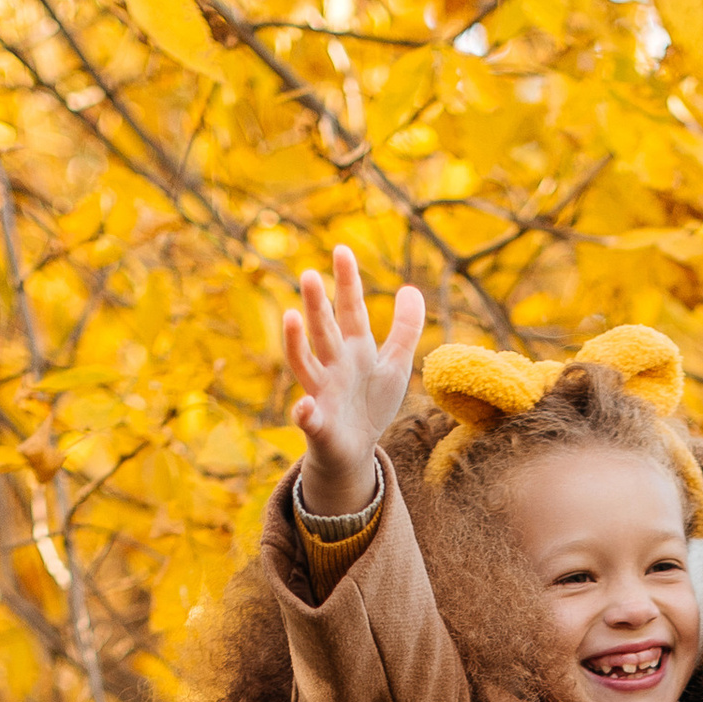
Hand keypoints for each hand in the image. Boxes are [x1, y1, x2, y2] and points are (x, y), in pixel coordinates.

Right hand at [282, 245, 423, 512]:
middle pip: (325, 330)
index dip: (347, 283)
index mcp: (354, 349)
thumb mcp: (394, 364)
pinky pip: (308, 418)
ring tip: (291, 317)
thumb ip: (405, 328)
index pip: (351, 310)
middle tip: (309, 274)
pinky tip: (304, 407)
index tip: (341, 250)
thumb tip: (411, 288)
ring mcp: (322, 393)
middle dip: (317, 304)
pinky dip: (304, 413)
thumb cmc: (371, 403)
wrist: (354, 451)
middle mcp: (333, 365)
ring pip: (305, 364)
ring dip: (296, 342)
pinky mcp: (318, 425)